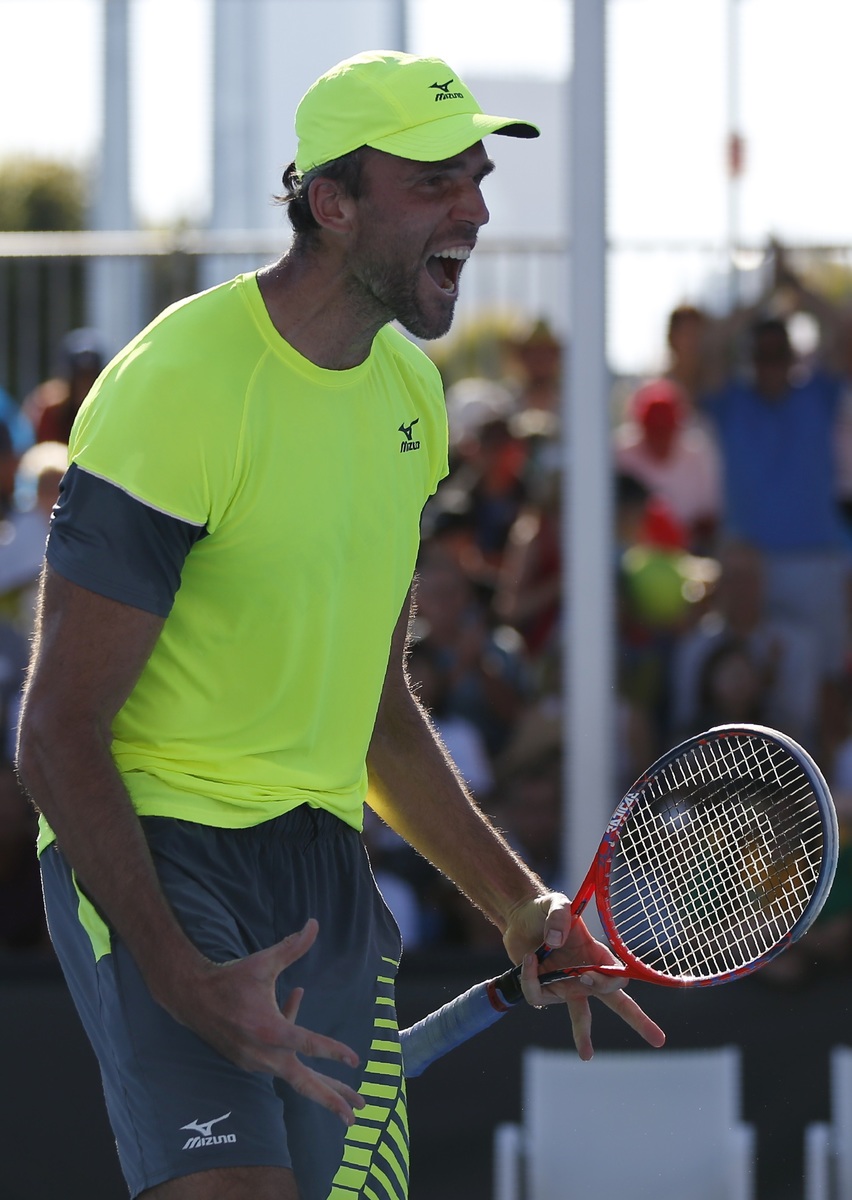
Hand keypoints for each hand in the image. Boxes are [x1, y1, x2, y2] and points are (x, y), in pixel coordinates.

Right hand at [160, 919, 364, 1125]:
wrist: (191, 998)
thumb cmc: (231, 978)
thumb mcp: (263, 962)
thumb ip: (292, 947)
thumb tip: (314, 924)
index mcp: (269, 1029)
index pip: (308, 1044)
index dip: (334, 1051)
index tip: (356, 1061)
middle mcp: (262, 1053)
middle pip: (303, 1083)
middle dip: (331, 1099)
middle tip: (357, 1115)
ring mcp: (255, 1062)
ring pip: (294, 1075)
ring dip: (321, 1085)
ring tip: (348, 1097)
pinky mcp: (249, 1064)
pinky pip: (280, 1060)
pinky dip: (294, 1048)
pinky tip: (294, 999)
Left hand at [503, 893, 665, 1060]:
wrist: (519, 917)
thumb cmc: (544, 909)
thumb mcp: (555, 903)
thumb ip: (559, 916)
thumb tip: (555, 945)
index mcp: (597, 955)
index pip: (617, 975)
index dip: (608, 981)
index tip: (587, 975)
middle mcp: (586, 974)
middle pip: (616, 1002)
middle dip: (639, 1021)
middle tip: (659, 1040)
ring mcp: (567, 985)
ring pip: (580, 1016)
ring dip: (582, 1034)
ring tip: (587, 1055)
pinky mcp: (545, 990)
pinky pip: (540, 997)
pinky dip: (531, 980)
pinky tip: (528, 960)